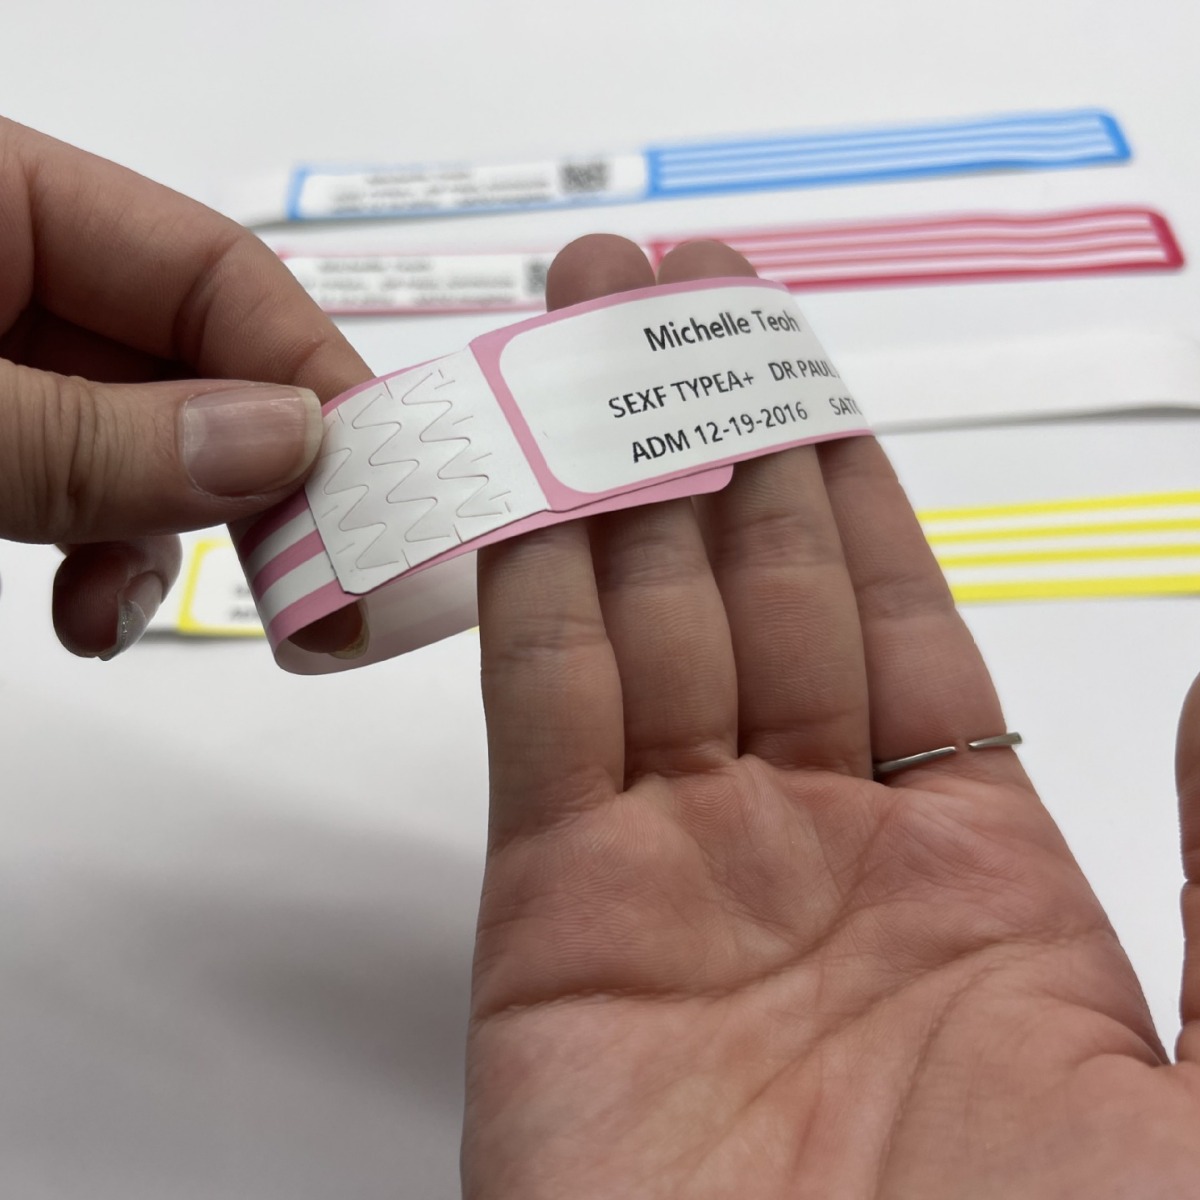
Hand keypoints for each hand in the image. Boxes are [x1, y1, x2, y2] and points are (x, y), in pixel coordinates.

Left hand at [0, 119, 370, 656]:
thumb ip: (96, 435)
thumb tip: (294, 445)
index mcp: (2, 198)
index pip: (215, 272)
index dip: (310, 377)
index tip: (374, 490)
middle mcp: (12, 272)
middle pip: (194, 368)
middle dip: (247, 485)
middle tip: (306, 585)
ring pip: (141, 444)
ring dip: (162, 542)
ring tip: (121, 619)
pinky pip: (75, 486)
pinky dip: (98, 556)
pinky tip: (87, 613)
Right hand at [464, 235, 1199, 1196]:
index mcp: (965, 864)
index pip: (879, 601)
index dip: (833, 466)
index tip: (790, 362)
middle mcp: (803, 844)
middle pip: (741, 578)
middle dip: (704, 427)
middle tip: (665, 302)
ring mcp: (668, 876)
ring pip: (627, 619)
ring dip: (602, 479)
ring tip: (579, 347)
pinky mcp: (550, 926)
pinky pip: (538, 713)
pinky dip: (525, 592)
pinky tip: (526, 490)